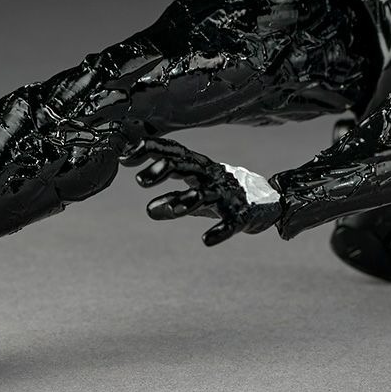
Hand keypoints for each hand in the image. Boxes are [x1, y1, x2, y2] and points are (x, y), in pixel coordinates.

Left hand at [120, 137, 282, 245]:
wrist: (265, 201)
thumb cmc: (221, 194)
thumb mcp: (194, 196)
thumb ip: (170, 199)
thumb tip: (148, 210)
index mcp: (198, 166)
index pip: (172, 151)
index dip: (150, 151)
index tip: (125, 157)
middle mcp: (211, 176)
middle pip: (186, 167)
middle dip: (163, 170)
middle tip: (139, 181)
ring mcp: (226, 194)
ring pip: (203, 195)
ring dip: (180, 201)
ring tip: (153, 210)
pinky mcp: (241, 215)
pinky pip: (230, 223)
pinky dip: (219, 232)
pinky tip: (206, 241)